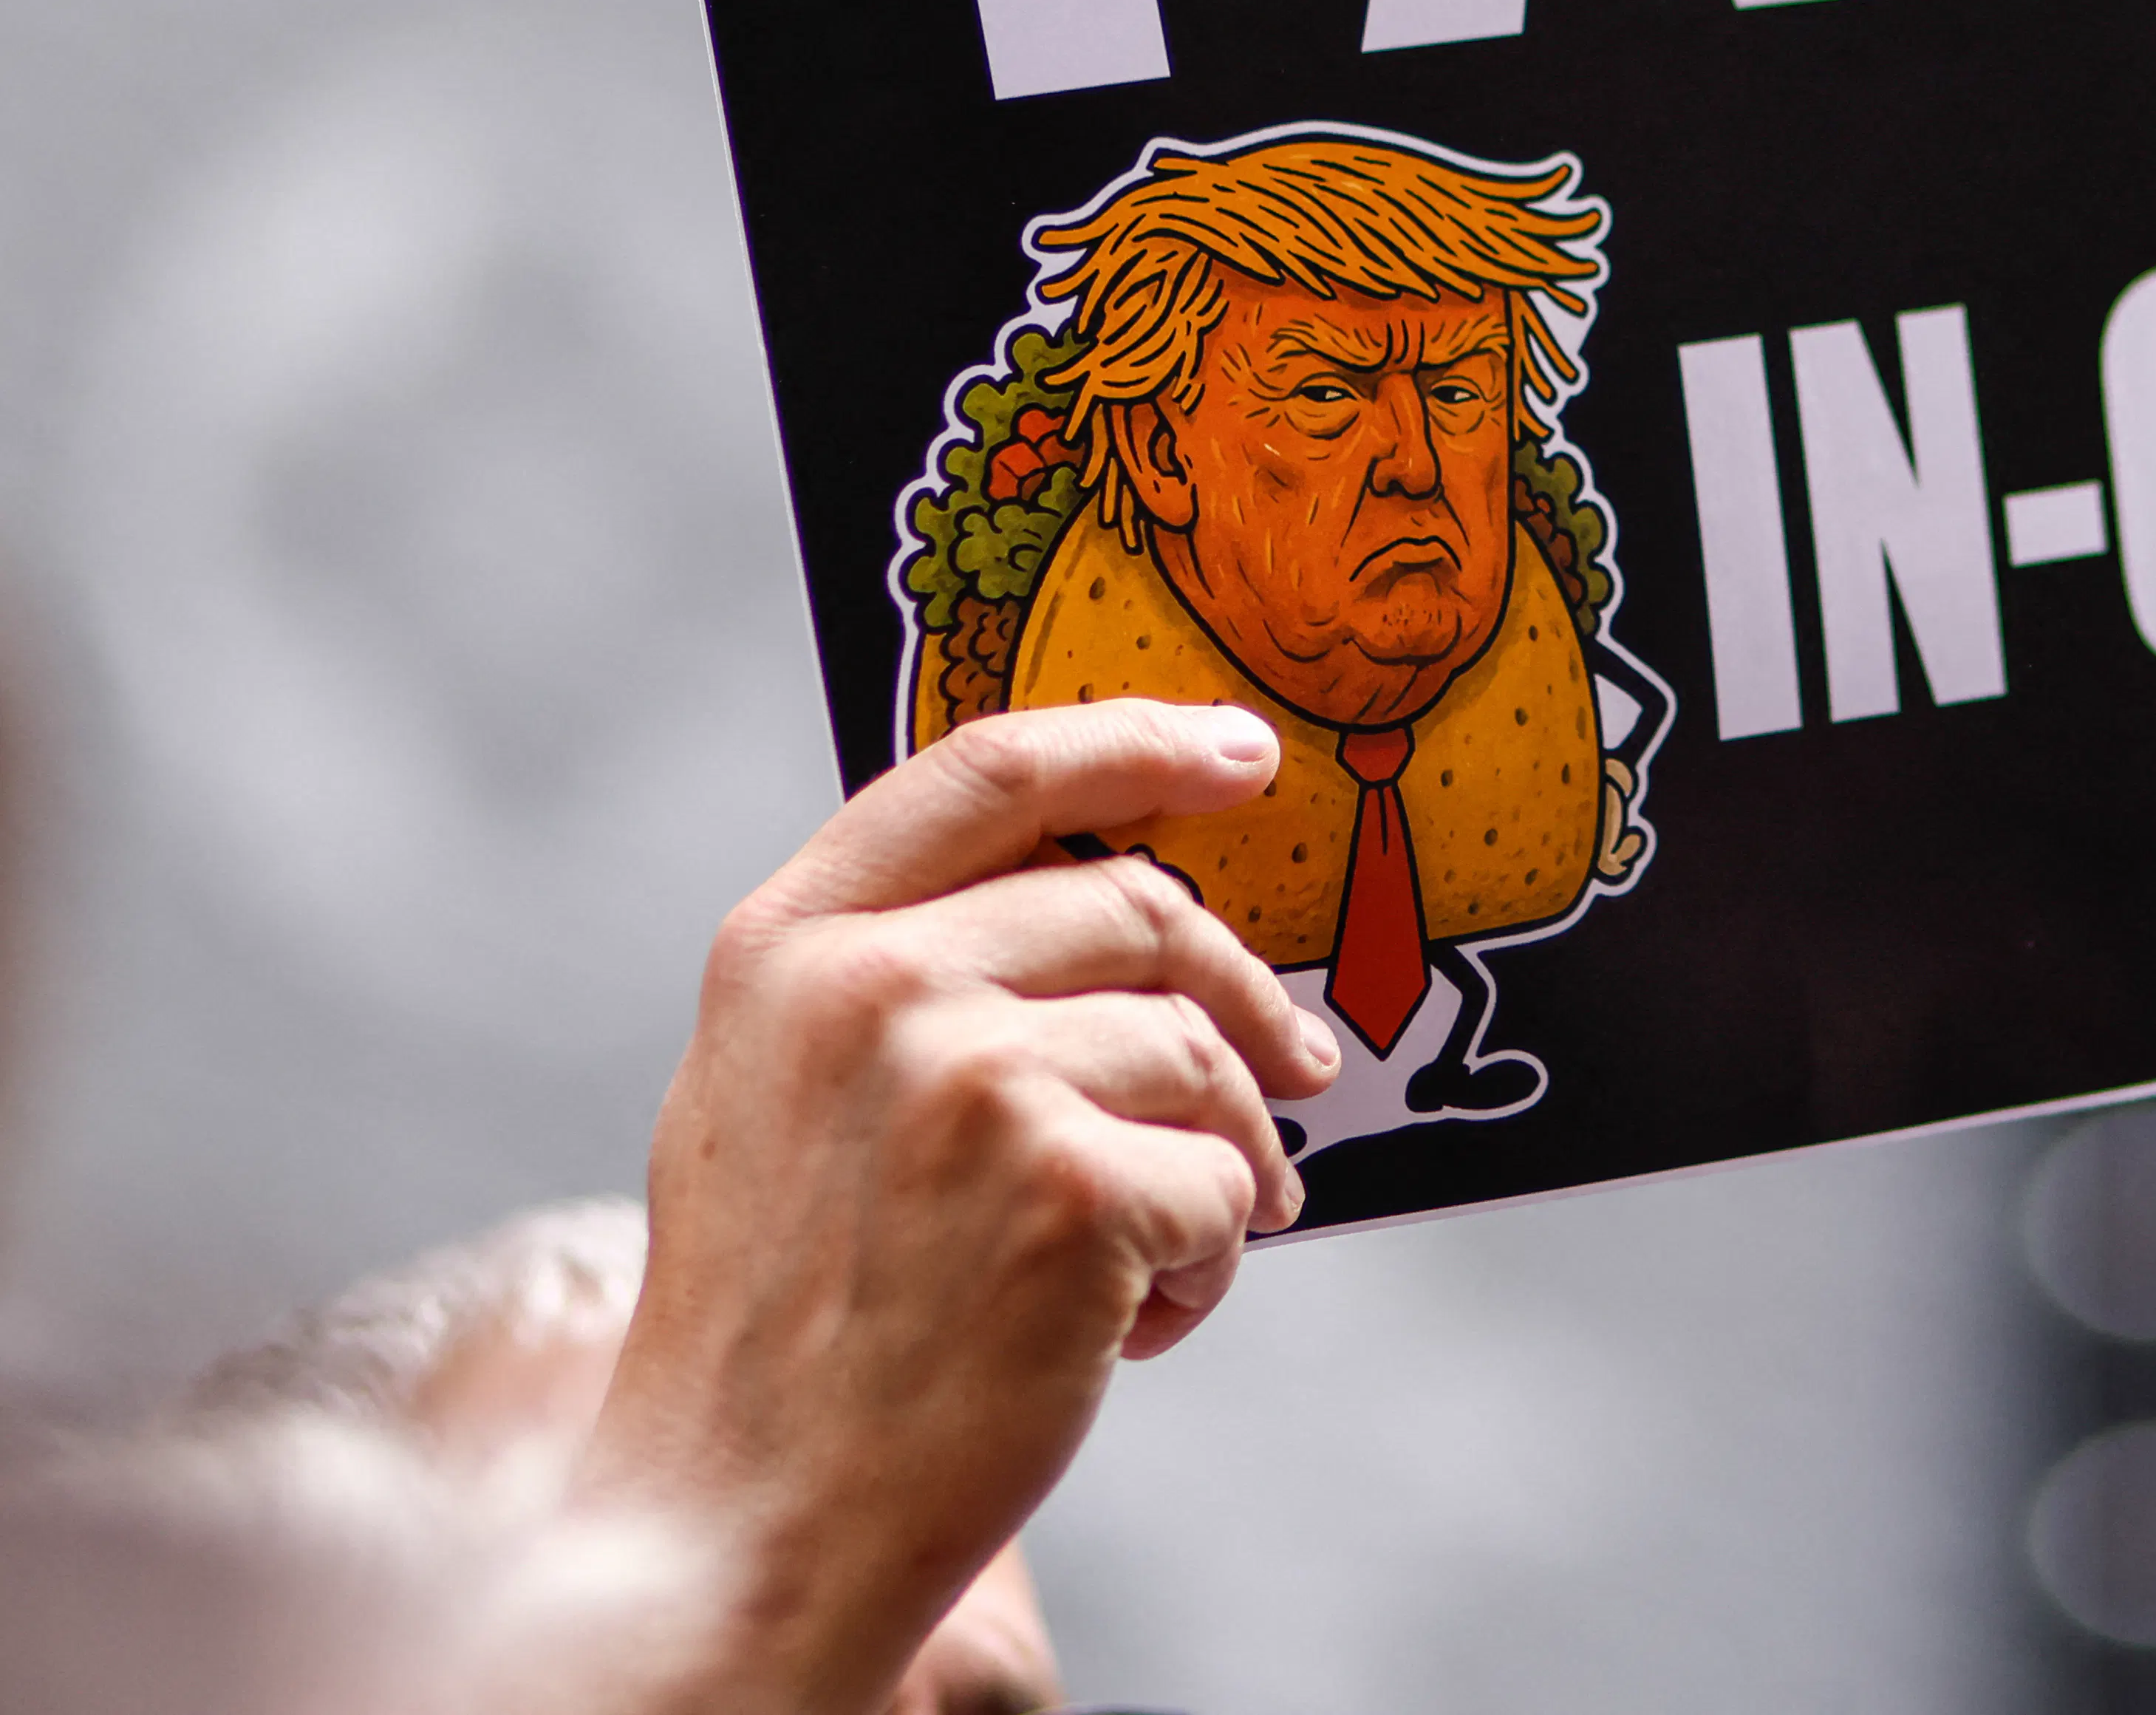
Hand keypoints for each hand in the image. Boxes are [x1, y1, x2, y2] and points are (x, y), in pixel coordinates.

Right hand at [573, 699, 1339, 1714]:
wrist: (742, 1526)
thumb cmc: (775, 1325)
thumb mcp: (775, 1095)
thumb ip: (893, 970)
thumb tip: (1093, 889)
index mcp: (790, 946)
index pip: (992, 774)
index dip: (1133, 741)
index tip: (1239, 750)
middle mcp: (876, 986)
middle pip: (1137, 908)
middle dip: (1238, 995)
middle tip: (1301, 1069)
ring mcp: (975, 1080)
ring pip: (1198, 1055)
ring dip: (1223, 1160)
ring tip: (1173, 1255)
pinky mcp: (1072, 1189)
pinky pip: (1221, 1184)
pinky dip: (1207, 1265)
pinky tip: (1132, 1333)